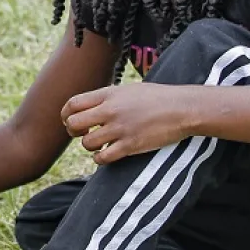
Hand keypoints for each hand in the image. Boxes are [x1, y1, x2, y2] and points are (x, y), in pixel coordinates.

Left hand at [62, 83, 198, 164]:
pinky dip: (100, 159)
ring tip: (100, 144)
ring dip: (90, 146)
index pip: (73, 104)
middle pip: (73, 124)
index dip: (66, 115)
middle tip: (83, 133)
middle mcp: (110, 110)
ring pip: (87, 143)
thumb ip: (106, 98)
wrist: (183, 108)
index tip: (70, 120)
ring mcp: (120, 129)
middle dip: (73, 131)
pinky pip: (103, 158)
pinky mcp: (130, 145)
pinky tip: (106, 155)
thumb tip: (87, 107)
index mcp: (108, 94)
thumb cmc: (157, 98)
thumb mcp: (128, 90)